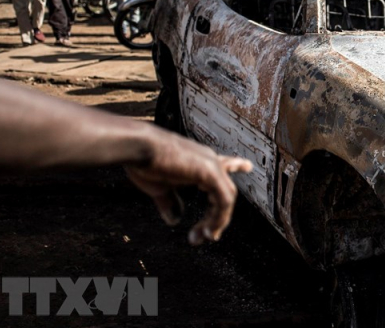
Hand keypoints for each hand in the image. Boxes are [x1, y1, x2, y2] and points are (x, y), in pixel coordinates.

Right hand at [124, 132, 252, 244]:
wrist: (138, 147)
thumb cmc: (144, 163)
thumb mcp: (159, 187)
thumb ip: (170, 202)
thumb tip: (175, 220)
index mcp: (198, 160)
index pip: (223, 163)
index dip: (235, 165)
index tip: (247, 166)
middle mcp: (209, 160)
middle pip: (226, 190)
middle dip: (218, 216)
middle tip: (208, 236)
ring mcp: (212, 165)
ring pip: (227, 198)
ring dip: (217, 221)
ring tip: (206, 237)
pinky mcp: (210, 173)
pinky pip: (224, 201)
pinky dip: (218, 218)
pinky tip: (209, 231)